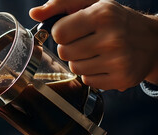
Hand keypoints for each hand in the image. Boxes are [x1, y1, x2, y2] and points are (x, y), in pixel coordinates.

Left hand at [30, 0, 157, 90]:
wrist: (152, 41)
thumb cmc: (116, 21)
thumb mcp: (92, 3)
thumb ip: (60, 4)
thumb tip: (34, 14)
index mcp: (102, 15)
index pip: (59, 33)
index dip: (62, 33)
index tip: (73, 30)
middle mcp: (112, 38)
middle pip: (64, 53)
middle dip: (70, 48)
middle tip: (86, 42)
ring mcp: (118, 60)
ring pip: (74, 68)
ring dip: (80, 61)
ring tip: (97, 52)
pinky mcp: (121, 78)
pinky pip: (87, 81)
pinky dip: (91, 74)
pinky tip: (104, 64)